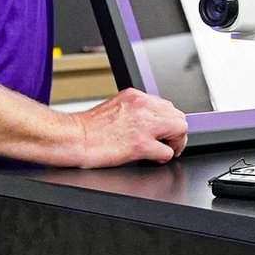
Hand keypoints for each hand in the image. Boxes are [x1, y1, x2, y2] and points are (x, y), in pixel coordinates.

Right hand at [74, 88, 188, 167]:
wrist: (74, 137)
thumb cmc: (90, 127)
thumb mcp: (116, 108)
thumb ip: (136, 110)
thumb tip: (150, 121)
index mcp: (135, 96)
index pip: (167, 105)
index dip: (168, 122)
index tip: (164, 131)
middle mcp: (142, 106)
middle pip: (178, 116)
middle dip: (175, 132)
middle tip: (167, 143)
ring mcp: (143, 125)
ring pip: (180, 129)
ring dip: (174, 143)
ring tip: (163, 149)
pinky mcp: (141, 144)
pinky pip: (167, 151)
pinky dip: (163, 157)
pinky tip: (152, 157)